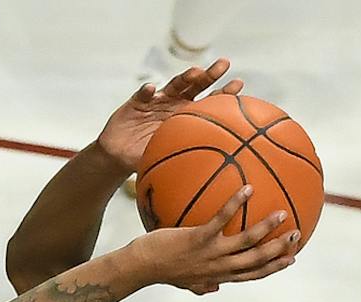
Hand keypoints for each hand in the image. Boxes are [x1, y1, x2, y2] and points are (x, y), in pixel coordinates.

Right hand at [96, 58, 243, 169]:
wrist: (121, 156)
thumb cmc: (149, 157)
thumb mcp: (172, 161)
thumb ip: (191, 163)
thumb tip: (219, 178)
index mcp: (187, 116)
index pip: (209, 101)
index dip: (224, 93)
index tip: (240, 85)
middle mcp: (175, 104)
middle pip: (196, 85)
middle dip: (210, 74)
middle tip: (224, 64)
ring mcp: (157, 100)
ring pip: (174, 84)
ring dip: (185, 77)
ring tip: (196, 72)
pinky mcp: (137, 101)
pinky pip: (142, 95)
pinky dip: (146, 91)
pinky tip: (151, 89)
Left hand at [129, 186, 296, 293]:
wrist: (142, 267)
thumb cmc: (162, 271)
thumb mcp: (185, 283)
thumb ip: (202, 285)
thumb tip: (214, 289)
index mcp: (218, 276)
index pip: (252, 275)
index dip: (273, 268)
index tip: (291, 259)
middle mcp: (218, 268)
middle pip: (256, 261)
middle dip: (279, 250)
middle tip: (297, 236)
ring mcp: (209, 253)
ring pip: (246, 243)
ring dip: (266, 228)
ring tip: (282, 212)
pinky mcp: (197, 238)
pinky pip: (221, 219)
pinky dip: (236, 204)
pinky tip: (248, 188)